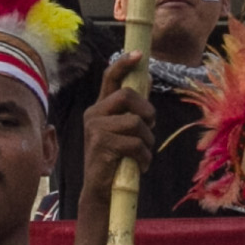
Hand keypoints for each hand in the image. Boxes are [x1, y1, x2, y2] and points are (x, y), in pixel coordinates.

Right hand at [80, 63, 152, 210]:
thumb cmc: (115, 159)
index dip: (124, 63)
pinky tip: (139, 166)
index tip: (139, 54)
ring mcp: (96, 129)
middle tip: (150, 128)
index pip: (110, 78)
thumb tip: (147, 77)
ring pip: (136, 122)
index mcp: (99, 108)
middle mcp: (94, 114)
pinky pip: (135, 143)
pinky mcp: (102, 145)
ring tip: (142, 154)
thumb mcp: (124, 130)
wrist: (100, 191)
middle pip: (127, 95)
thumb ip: (133, 107)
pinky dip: (144, 156)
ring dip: (147, 141)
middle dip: (147, 111)